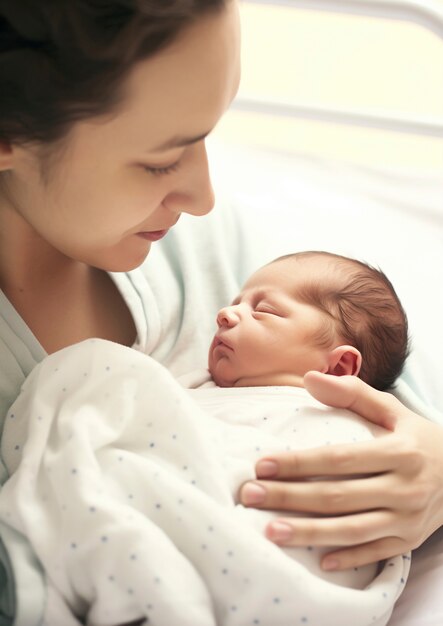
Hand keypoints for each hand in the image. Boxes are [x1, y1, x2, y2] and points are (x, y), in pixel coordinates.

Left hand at [239, 371, 442, 570]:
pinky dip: (348, 558)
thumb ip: (352, 393)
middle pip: (338, 496)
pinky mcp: (410, 540)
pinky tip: (317, 560)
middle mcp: (406, 487)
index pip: (340, 458)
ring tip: (270, 531)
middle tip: (251, 495)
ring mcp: (409, 519)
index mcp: (400, 451)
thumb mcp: (392, 409)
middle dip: (290, 497)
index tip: (262, 464)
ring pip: (352, 530)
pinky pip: (375, 553)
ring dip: (309, 533)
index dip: (299, 462)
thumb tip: (308, 378)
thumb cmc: (417, 437)